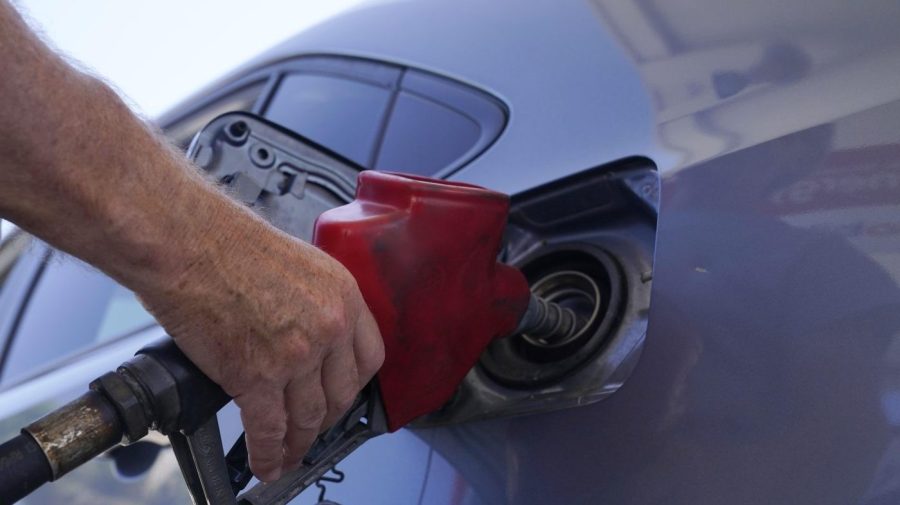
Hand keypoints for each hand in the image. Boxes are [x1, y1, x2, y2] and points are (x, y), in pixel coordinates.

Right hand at [138, 214, 383, 482]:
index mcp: (343, 296)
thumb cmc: (227, 244)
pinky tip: (265, 462)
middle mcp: (329, 327)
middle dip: (327, 419)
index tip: (343, 397)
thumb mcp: (299, 265)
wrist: (186, 243)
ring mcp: (296, 355)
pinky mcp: (256, 376)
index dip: (354, 385)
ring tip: (289, 455)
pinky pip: (269, 428)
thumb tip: (310, 338)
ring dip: (298, 443)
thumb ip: (315, 305)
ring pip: (308, 417)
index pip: (369, 358)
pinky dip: (268, 453)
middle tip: (315, 429)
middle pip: (342, 394)